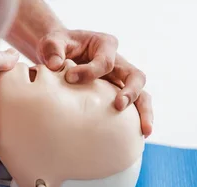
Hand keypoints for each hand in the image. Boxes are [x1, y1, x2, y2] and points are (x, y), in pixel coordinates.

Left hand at [37, 29, 152, 136]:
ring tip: (144, 131)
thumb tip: (55, 66)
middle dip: (130, 91)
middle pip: (135, 76)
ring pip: (141, 94)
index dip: (89, 72)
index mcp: (105, 44)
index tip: (69, 78)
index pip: (105, 61)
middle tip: (119, 105)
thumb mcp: (52, 42)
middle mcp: (118, 61)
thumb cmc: (58, 45)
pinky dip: (136, 120)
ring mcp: (119, 79)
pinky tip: (138, 136)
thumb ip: (53, 50)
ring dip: (144, 112)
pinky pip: (132, 106)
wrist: (59, 52)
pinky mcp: (116, 92)